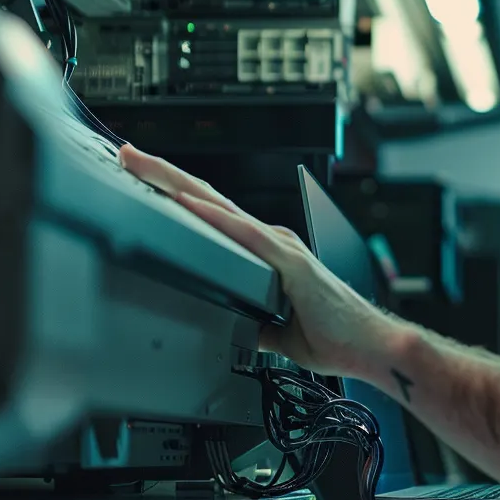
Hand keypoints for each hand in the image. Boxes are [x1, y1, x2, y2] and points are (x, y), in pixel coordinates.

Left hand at [118, 145, 408, 380]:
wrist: (372, 346)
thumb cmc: (337, 336)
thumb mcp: (280, 332)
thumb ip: (256, 323)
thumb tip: (236, 328)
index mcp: (269, 253)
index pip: (213, 216)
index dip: (176, 195)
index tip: (142, 180)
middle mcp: (273, 241)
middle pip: (208, 199)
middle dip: (164, 175)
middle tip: (128, 154)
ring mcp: (281, 247)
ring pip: (219, 206)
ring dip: (177, 185)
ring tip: (143, 166)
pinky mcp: (290, 262)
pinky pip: (245, 235)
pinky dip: (214, 218)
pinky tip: (188, 205)